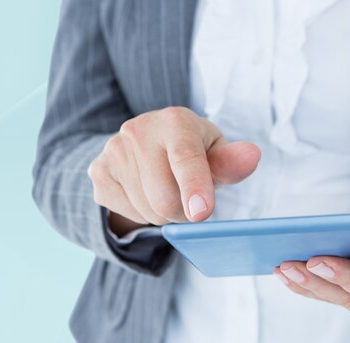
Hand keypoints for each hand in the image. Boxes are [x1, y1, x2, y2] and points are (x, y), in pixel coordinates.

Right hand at [88, 107, 260, 233]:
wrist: (146, 144)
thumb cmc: (192, 150)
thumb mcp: (215, 152)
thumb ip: (231, 161)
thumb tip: (252, 156)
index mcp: (175, 121)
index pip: (185, 158)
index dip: (195, 187)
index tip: (201, 212)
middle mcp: (138, 130)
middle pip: (166, 200)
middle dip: (185, 212)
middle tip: (190, 198)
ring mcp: (113, 151)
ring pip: (148, 212)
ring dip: (164, 215)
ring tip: (166, 190)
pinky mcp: (98, 172)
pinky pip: (128, 214)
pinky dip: (143, 213)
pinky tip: (145, 191)